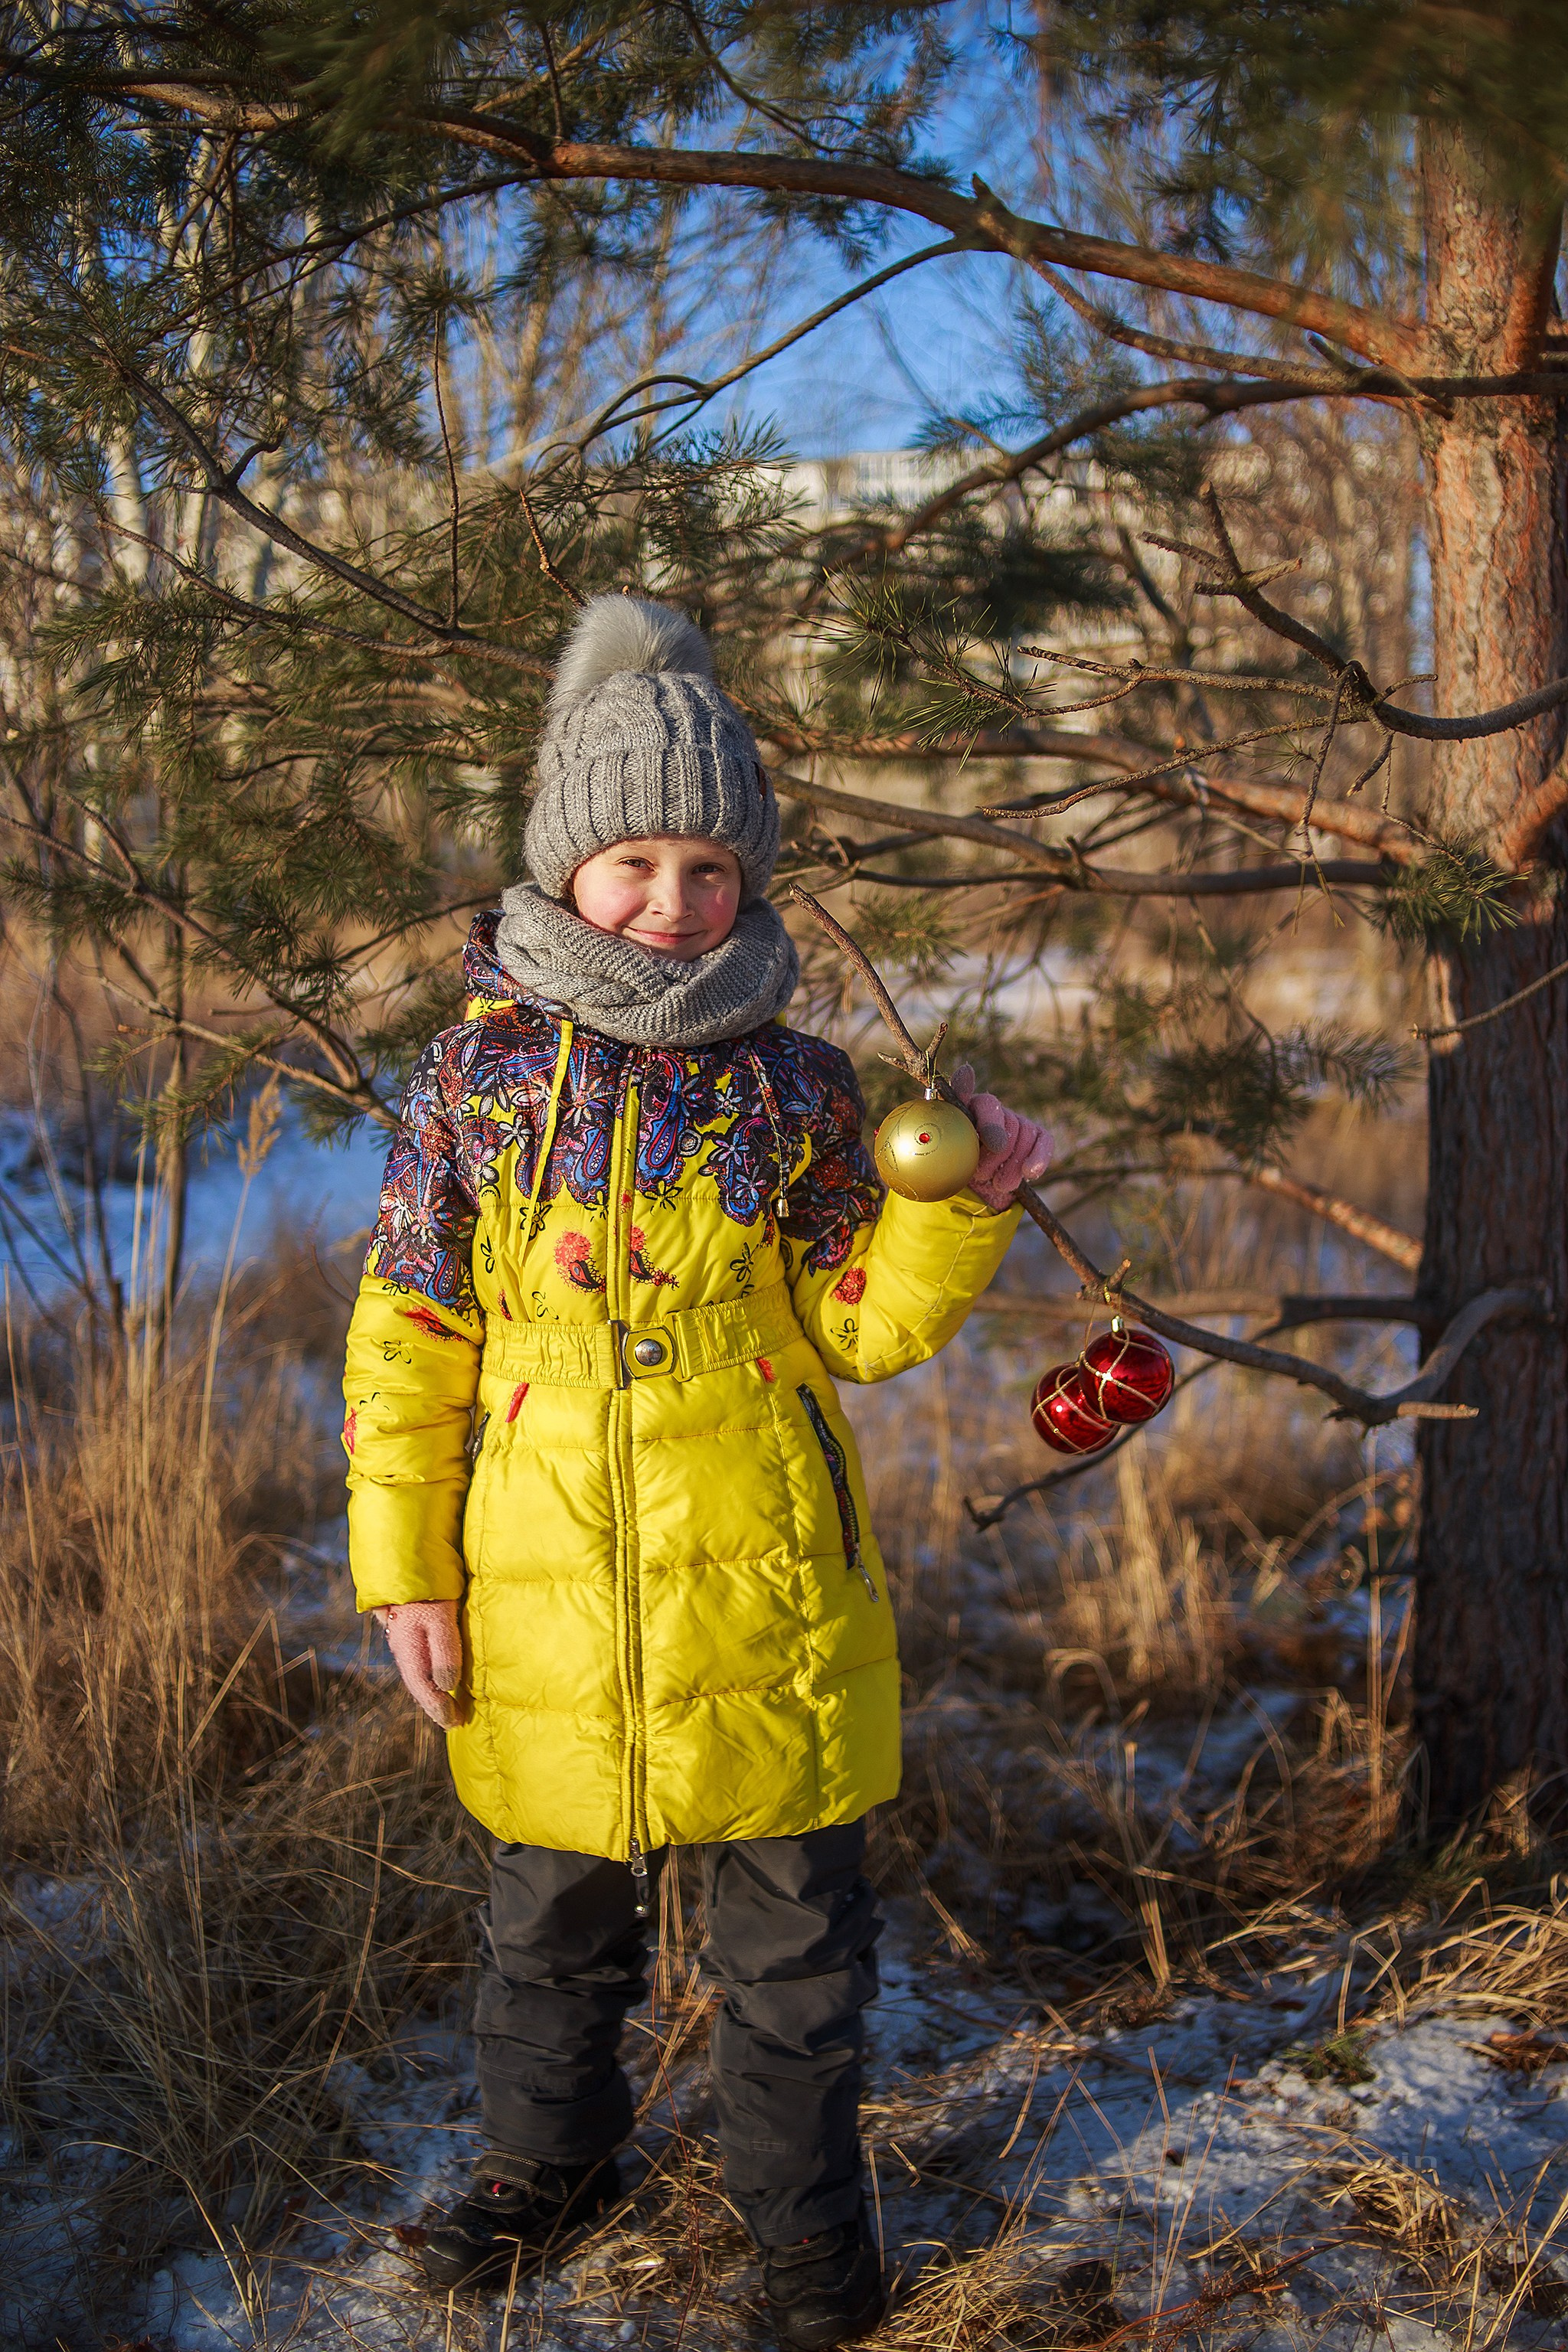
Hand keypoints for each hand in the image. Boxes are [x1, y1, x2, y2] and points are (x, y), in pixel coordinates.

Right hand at [375, 1599, 463, 1727]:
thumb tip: (447, 1688)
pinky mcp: (413, 1628)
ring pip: (420, 1673)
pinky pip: (422, 1660)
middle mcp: (404, 1650)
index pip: (425, 1690)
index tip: (456, 1723)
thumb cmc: (428, 1591)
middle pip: (420, 1685)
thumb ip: (445, 1654)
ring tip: (449, 1704)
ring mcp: (406, 1639)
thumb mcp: (440, 1621)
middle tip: (455, 1720)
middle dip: (436, 1704)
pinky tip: (441, 1675)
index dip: (440, 1709)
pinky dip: (432, 1674)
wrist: (407, 1561)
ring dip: (434, 1691)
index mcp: (409, 1653)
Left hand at [951, 1066, 1052, 1210]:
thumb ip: (953, 1111)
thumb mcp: (948, 1138)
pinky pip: (1045, 1142)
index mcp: (976, 1105)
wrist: (978, 1179)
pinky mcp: (1038, 1137)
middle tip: (982, 1176)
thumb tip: (966, 1070)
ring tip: (997, 1184)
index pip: (988, 1105)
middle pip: (1008, 1126)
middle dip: (996, 1156)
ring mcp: (1021, 1122)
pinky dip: (1039, 1158)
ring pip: (1025, 1137)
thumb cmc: (959, 1157)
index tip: (993, 1145)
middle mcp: (1001, 1110)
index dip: (991, 1124)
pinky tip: (1030, 1173)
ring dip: (1012, 1166)